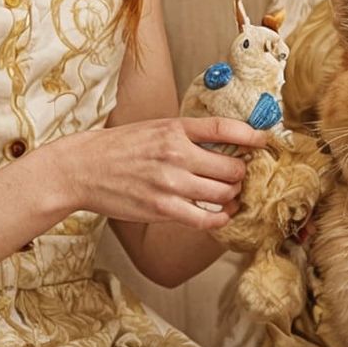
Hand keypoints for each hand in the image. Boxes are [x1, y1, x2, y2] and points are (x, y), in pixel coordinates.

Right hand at [67, 117, 272, 229]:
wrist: (82, 168)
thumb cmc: (118, 148)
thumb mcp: (152, 128)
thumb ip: (184, 134)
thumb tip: (221, 143)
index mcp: (174, 128)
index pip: (224, 128)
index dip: (252, 135)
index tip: (264, 142)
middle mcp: (175, 153)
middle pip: (232, 167)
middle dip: (241, 174)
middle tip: (239, 177)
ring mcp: (170, 183)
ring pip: (223, 193)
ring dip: (232, 196)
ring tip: (229, 195)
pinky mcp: (162, 208)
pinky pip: (205, 218)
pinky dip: (219, 218)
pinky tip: (220, 215)